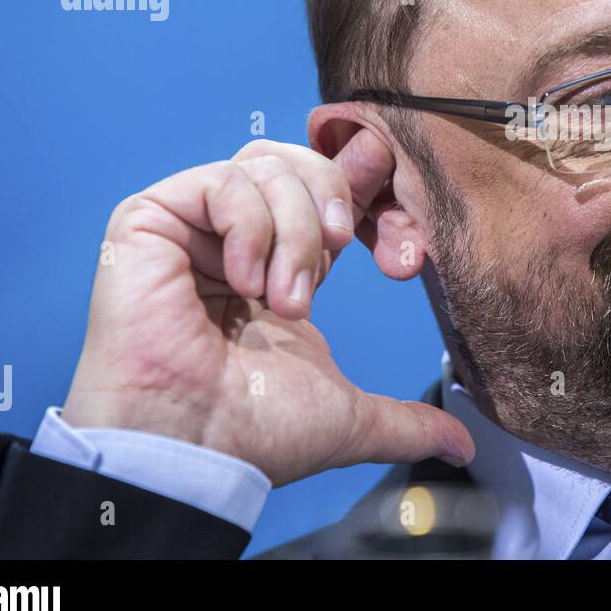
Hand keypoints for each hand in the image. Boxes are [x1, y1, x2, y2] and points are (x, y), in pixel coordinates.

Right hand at [61, 136, 474, 486]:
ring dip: (294, 231)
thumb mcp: (351, 416)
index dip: (364, 192)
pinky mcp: (149, 220)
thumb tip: (462, 447)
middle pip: (298, 163)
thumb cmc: (254, 433)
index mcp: (277, 267)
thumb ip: (409, 421)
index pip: (325, 193)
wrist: (197, 448)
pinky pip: (222, 181)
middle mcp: (234, 239)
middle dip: (334, 203)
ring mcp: (191, 227)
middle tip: (339, 256)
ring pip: (267, 167)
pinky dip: (250, 227)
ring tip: (282, 298)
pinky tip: (244, 282)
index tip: (394, 227)